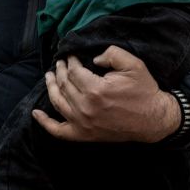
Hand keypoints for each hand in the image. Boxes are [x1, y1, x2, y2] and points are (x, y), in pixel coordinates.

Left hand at [32, 46, 180, 142]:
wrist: (153, 120)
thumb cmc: (144, 91)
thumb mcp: (133, 65)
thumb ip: (111, 53)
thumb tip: (93, 58)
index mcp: (95, 90)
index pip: (74, 72)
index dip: (71, 62)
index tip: (72, 56)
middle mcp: (85, 108)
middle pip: (64, 85)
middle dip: (61, 71)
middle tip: (61, 63)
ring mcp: (82, 124)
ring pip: (58, 102)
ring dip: (51, 87)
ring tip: (49, 76)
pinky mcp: (84, 135)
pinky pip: (59, 131)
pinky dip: (45, 123)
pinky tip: (36, 113)